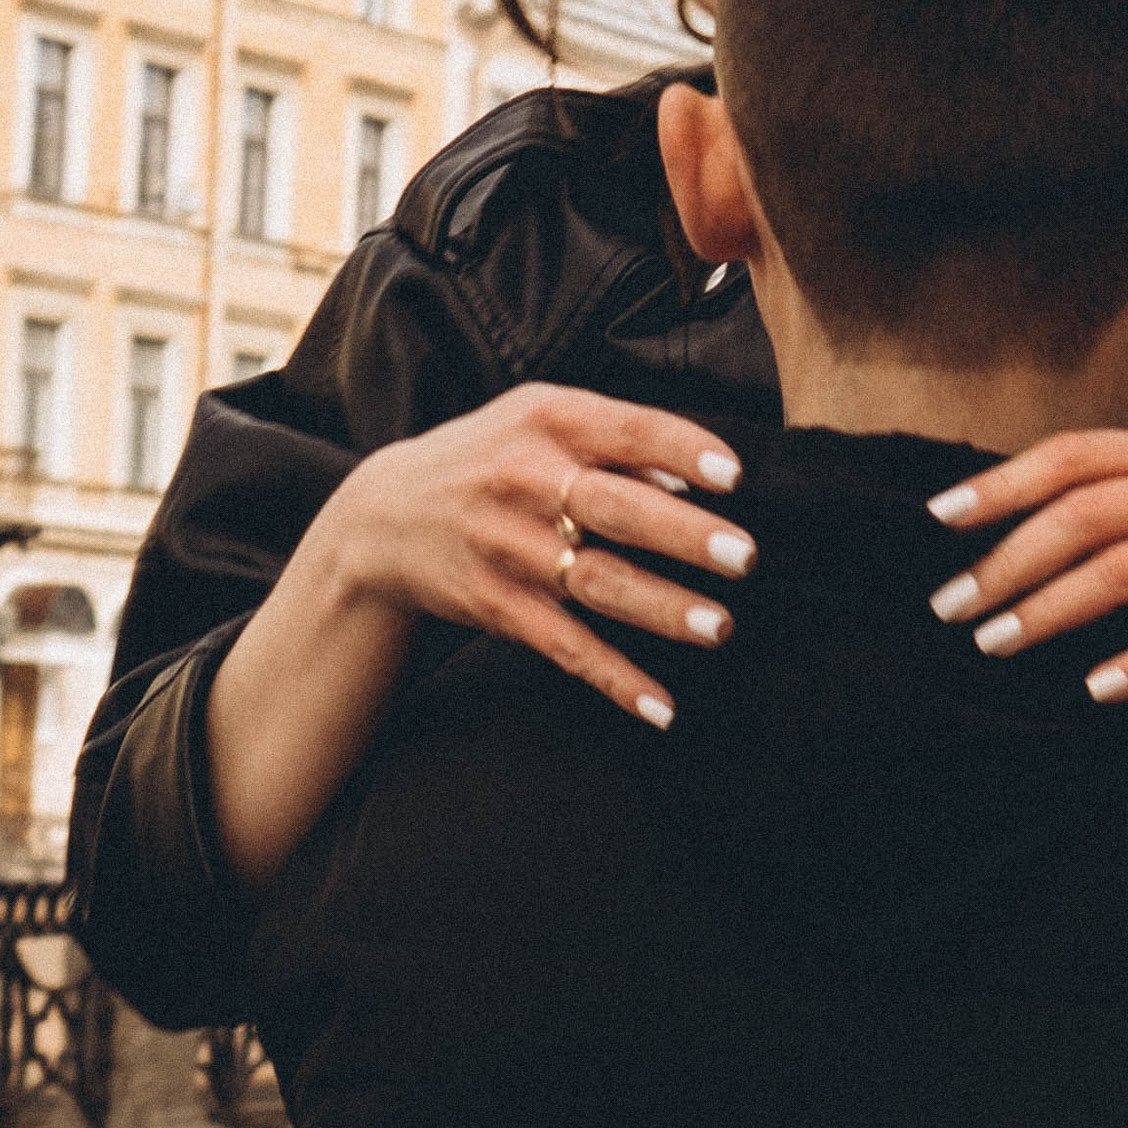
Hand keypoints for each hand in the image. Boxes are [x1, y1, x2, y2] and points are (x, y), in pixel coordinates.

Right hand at [323, 382, 756, 726]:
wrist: (383, 517)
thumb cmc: (490, 458)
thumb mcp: (539, 420)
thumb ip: (616, 439)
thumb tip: (695, 478)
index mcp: (548, 420)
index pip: (627, 429)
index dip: (682, 450)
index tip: (735, 476)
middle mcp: (525, 480)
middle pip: (615, 508)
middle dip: (683, 534)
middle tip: (744, 556)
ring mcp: (509, 547)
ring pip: (597, 582)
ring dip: (661, 608)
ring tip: (720, 626)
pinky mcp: (498, 605)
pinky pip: (565, 646)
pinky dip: (615, 679)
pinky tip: (662, 707)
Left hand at [923, 424, 1127, 700]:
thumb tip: (1051, 521)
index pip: (1075, 454)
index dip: (1002, 483)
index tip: (942, 517)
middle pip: (1083, 513)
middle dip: (1006, 560)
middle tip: (952, 603)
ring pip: (1123, 569)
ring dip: (1049, 610)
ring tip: (998, 640)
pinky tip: (1097, 687)